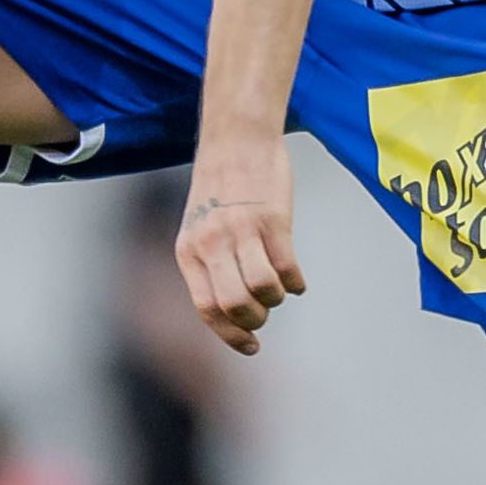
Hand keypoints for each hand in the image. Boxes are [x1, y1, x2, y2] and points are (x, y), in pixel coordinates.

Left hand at [173, 132, 304, 353]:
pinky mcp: (273, 219)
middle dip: (255, 321)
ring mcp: (243, 230)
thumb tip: (230, 312)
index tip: (252, 346)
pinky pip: (288, 267)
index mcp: (189, 250)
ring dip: (275, 299)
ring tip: (278, 290)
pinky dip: (296, 283)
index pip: (206, 308)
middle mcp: (212, 242)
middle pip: (234, 304)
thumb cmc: (221, 188)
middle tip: (264, 314)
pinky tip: (296, 280)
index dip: (230, 335)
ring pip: (263, 289)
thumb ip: (208, 264)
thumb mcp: (199, 227)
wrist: (237, 138)